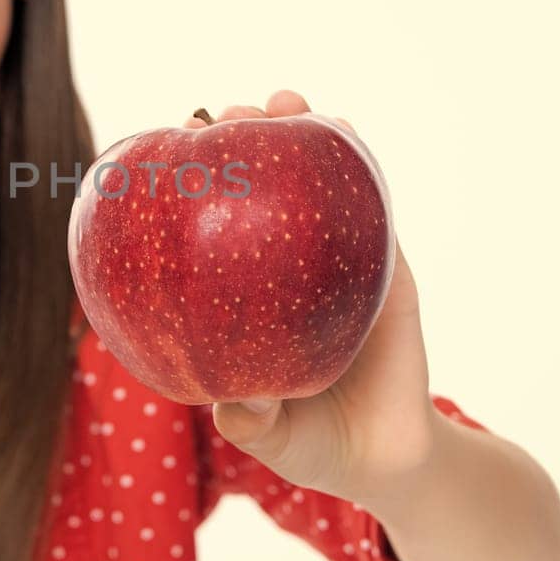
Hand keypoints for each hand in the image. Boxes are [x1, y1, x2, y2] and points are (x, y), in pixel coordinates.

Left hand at [192, 89, 439, 503]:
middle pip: (266, 196)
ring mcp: (339, 268)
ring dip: (306, 138)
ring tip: (286, 99)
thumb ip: (253, 422)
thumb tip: (231, 407)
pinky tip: (346, 133)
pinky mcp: (389, 276)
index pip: (216, 234)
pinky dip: (362, 173)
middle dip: (246, 145)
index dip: (197, 191)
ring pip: (322, 191)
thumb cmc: (310, 443)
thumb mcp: (273, 437)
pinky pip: (375, 218)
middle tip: (227, 112)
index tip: (170, 147)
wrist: (386, 461)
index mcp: (248, 302)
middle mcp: (289, 275)